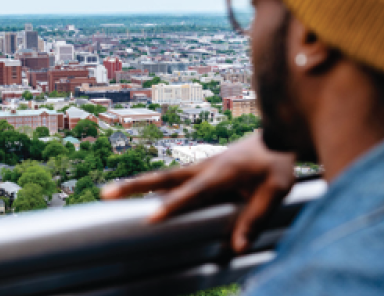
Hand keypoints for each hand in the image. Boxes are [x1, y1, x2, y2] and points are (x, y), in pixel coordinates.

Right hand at [101, 132, 295, 253]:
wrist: (277, 135)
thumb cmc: (277, 163)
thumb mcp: (275, 191)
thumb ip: (255, 217)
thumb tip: (236, 247)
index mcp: (221, 172)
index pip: (191, 192)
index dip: (171, 206)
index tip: (150, 218)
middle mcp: (204, 167)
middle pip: (163, 178)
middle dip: (134, 187)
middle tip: (106, 194)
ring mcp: (200, 166)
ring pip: (163, 177)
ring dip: (136, 184)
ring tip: (109, 194)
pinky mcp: (200, 169)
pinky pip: (173, 179)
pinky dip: (152, 185)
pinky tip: (137, 194)